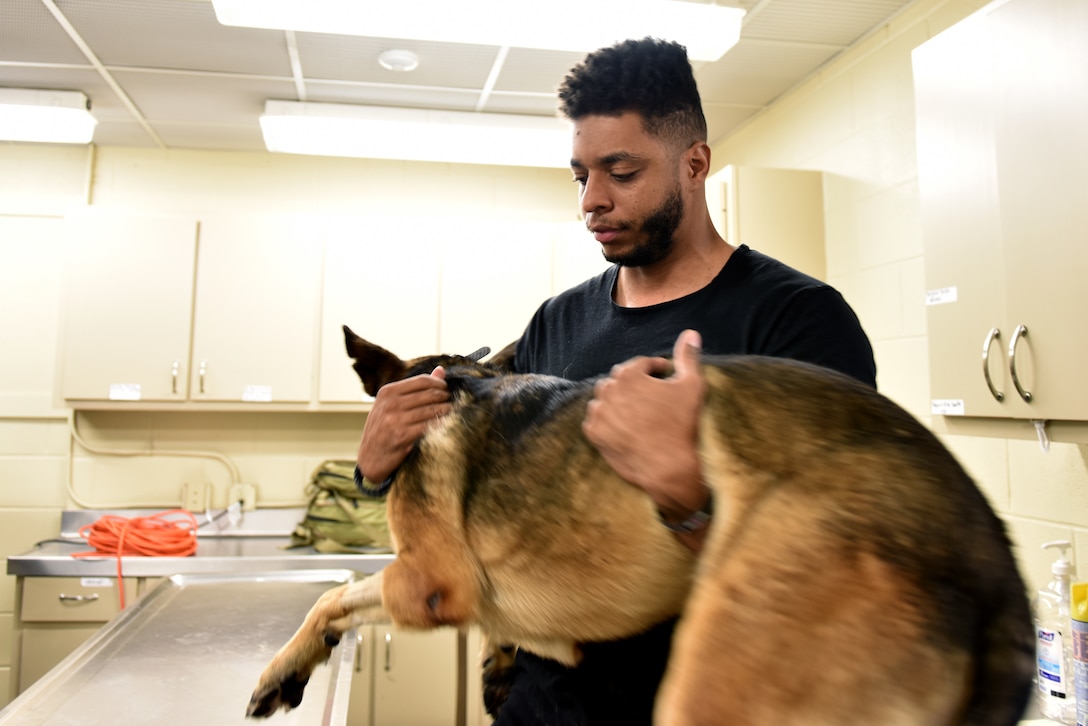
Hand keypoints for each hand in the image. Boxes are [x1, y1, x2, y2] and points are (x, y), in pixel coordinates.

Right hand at [357, 367, 450, 481]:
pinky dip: (441, 425)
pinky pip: (430, 426)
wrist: (370, 458)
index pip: (422, 380)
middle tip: (453, 403)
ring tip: (453, 413)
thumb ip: (416, 388)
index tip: (447, 390)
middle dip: (445, 398)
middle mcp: (390, 404)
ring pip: (432, 410)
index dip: (439, 384)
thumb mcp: (392, 405)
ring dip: (447, 411)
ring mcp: (395, 420)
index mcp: (387, 392)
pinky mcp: (402, 437)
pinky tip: (447, 426)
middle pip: (429, 394)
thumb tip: (441, 370)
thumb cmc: (384, 429)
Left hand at [583, 330, 707, 522]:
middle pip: (619, 381)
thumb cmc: (682, 424)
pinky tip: (625, 428)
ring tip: (637, 413)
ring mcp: (599, 412)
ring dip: (618, 402)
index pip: (640, 365)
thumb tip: (691, 333)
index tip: (664, 378)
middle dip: (634, 386)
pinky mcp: (593, 433)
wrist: (668, 467)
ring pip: (606, 400)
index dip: (654, 370)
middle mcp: (609, 390)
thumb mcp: (692, 385)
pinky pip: (597, 420)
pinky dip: (607, 421)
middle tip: (651, 398)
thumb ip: (688, 357)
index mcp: (629, 374)